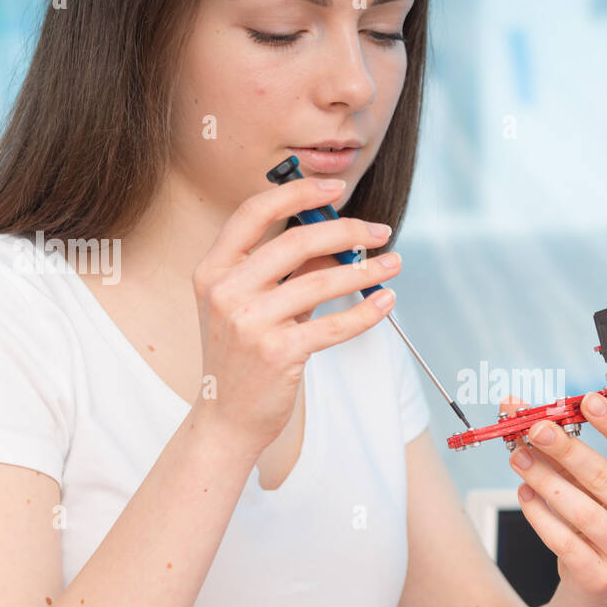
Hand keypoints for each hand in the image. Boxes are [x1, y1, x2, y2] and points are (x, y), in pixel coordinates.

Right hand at [191, 176, 400, 457]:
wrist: (226, 417)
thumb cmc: (243, 357)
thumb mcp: (255, 305)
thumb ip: (290, 271)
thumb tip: (338, 238)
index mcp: (214, 269)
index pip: (254, 212)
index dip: (297, 194)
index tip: (335, 188)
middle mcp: (226, 291)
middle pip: (296, 241)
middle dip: (347, 230)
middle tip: (379, 231)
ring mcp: (249, 323)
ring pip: (321, 281)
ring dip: (365, 270)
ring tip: (392, 263)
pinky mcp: (277, 354)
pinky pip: (334, 324)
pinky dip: (366, 310)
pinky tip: (385, 300)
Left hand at [504, 392, 606, 596]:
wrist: (593, 570)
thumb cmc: (591, 507)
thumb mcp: (578, 470)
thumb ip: (553, 437)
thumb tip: (514, 405)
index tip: (587, 401)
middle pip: (605, 479)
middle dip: (567, 449)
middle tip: (537, 429)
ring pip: (582, 511)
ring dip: (545, 480)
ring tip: (519, 458)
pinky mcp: (600, 575)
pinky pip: (564, 541)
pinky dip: (539, 515)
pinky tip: (524, 492)